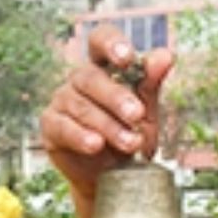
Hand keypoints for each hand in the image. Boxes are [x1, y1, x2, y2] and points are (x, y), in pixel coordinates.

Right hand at [39, 25, 173, 217]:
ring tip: (130, 143)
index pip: (100, 39)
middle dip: (116, 97)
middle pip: (90, 76)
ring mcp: (62, 101)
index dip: (111, 43)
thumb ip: (151, 83)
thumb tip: (165, 55)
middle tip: (137, 115)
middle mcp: (80, 80)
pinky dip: (80, 136)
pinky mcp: (51, 126)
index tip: (126, 58)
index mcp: (104, 66)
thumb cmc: (129, 135)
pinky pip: (62, 126)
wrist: (113, 177)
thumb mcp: (147, 111)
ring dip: (108, 125)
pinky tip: (96, 145)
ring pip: (81, 106)